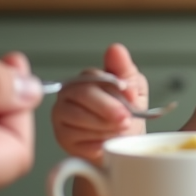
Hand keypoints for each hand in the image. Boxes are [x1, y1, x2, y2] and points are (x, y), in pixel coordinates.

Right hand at [51, 43, 147, 162]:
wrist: (122, 146)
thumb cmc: (125, 117)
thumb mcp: (134, 91)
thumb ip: (125, 70)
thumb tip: (116, 49)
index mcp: (86, 79)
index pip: (93, 75)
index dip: (114, 85)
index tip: (131, 94)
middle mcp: (69, 94)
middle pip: (84, 94)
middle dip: (109, 107)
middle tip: (126, 118)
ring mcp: (62, 115)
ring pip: (79, 117)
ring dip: (105, 126)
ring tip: (119, 130)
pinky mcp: (62, 137)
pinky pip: (77, 137)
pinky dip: (96, 141)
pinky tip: (106, 142)